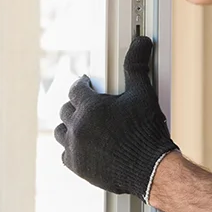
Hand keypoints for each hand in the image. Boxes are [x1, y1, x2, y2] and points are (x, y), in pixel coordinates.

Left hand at [54, 36, 178, 201]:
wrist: (150, 169)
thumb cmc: (146, 131)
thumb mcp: (142, 94)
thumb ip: (136, 66)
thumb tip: (142, 42)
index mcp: (90, 107)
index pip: (76, 89)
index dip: (82, 85)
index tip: (87, 85)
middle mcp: (78, 127)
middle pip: (66, 110)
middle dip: (76, 105)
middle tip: (87, 106)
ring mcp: (76, 148)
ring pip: (62, 132)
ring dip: (70, 126)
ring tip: (82, 125)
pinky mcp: (77, 166)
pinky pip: (65, 153)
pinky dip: (72, 148)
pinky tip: (83, 146)